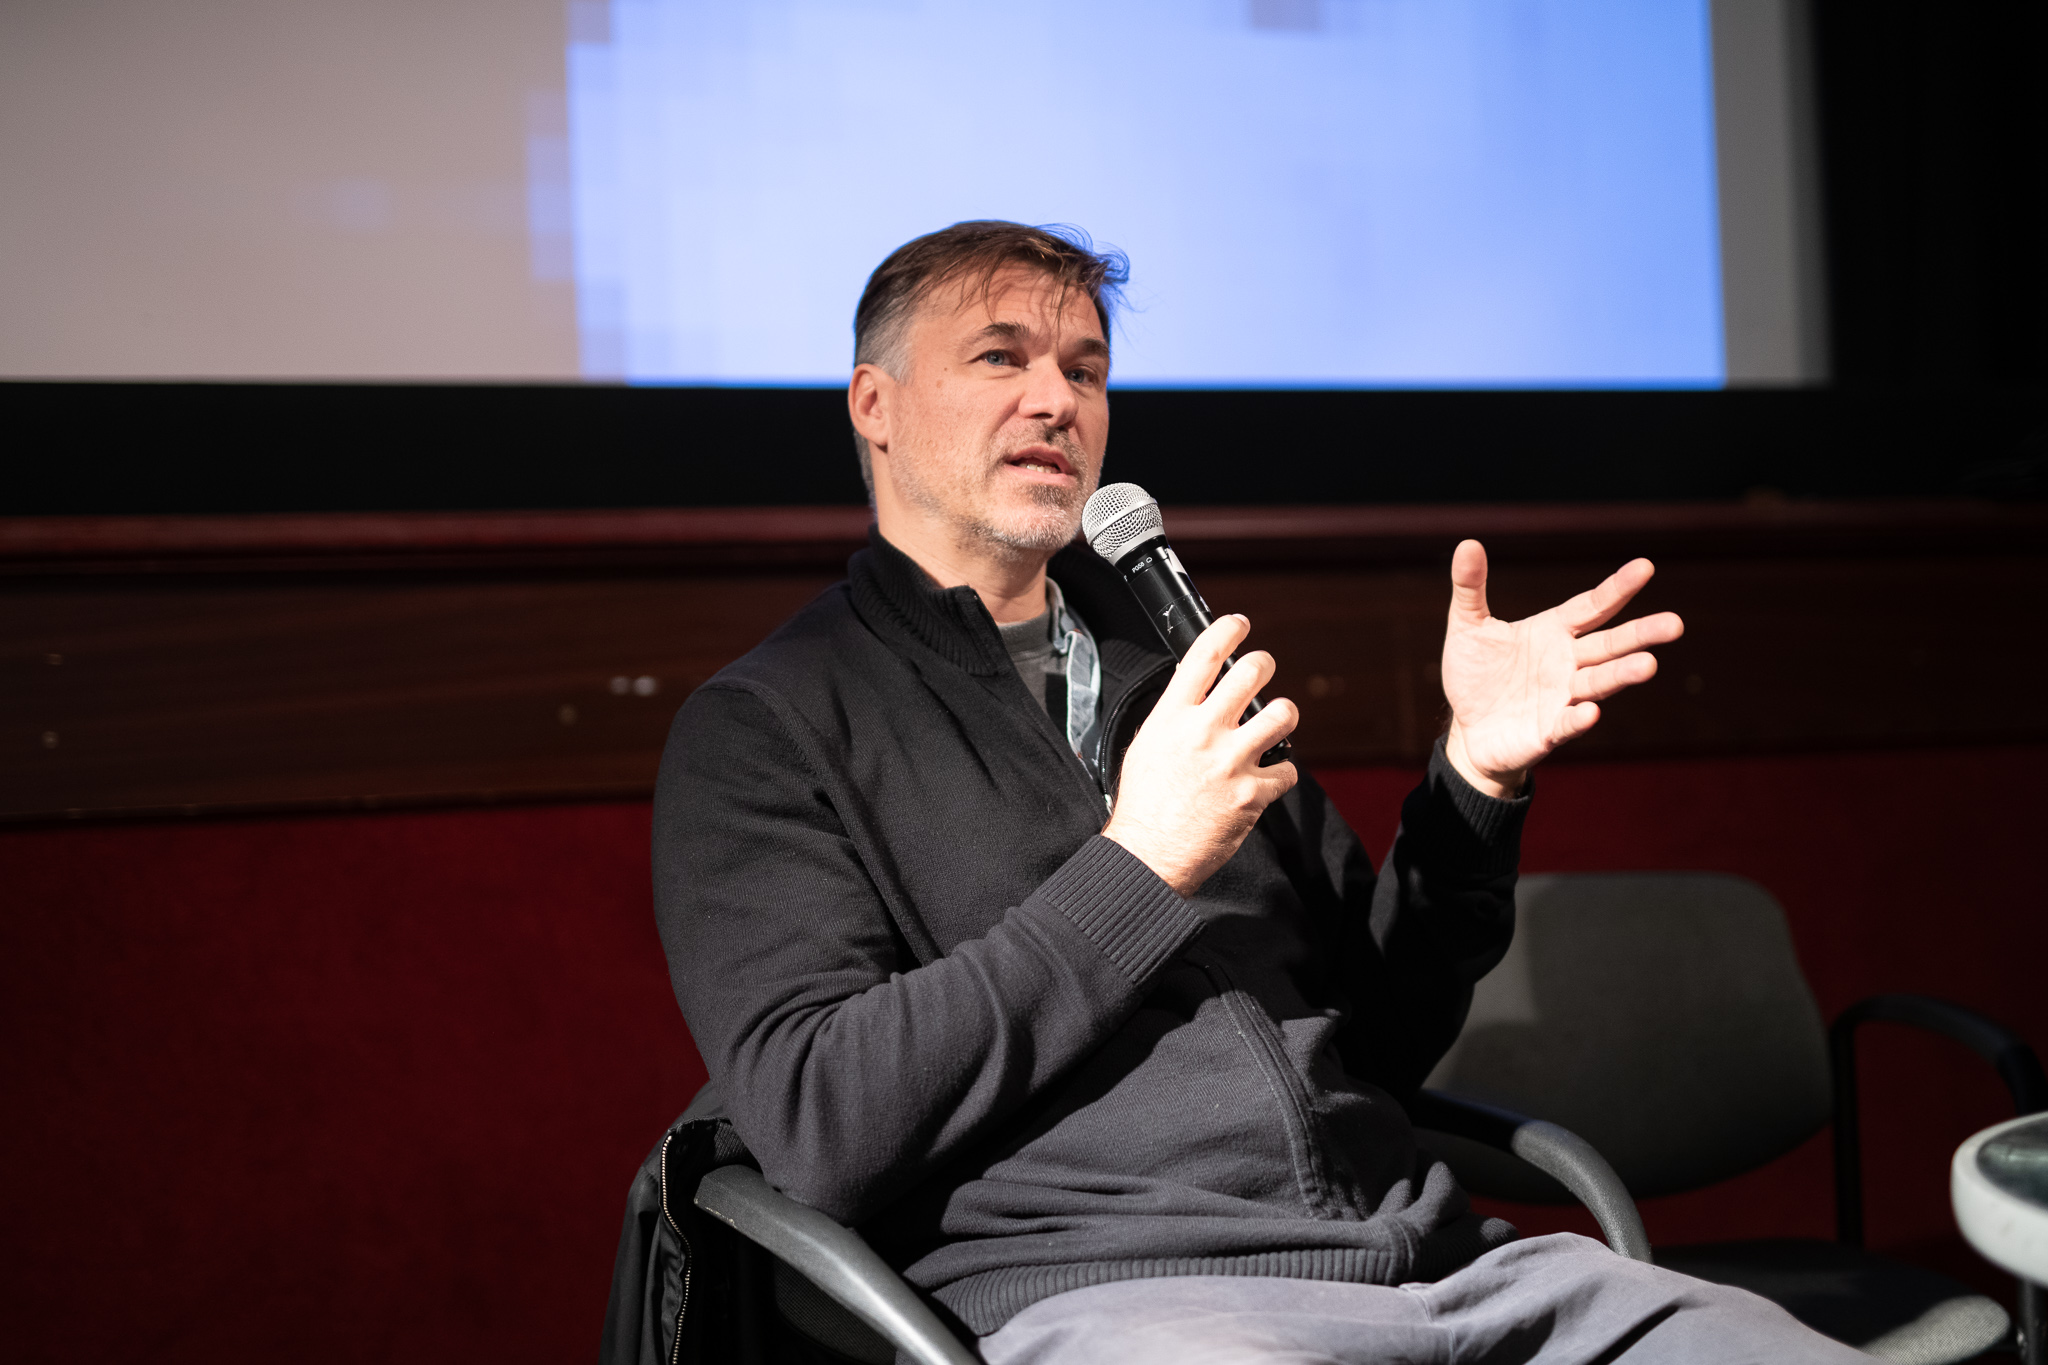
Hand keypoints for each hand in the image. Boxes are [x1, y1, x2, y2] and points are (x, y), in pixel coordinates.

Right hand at [1103, 615, 1299, 896]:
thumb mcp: (1145, 746)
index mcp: (1171, 718)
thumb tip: (1195, 695)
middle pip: (1252, 673)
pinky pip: (1287, 770)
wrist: (1148, 855)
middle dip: (1264, 664)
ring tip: (1275, 722)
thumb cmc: (1143, 806)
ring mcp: (1231, 762)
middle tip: (1263, 669)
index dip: (1227, 630)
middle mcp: (1203, 733)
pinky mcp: (1253, 793)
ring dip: (1282, 714)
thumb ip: (1173, 718)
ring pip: (1282, 714)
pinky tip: (1266, 779)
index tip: (1239, 624)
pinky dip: (1281, 774)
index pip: (1203, 656)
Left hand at [1439, 540, 1683, 797]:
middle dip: (1641, 635)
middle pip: (1610, 645)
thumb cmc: (1474, 675)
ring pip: (1599, 683)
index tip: (1646, 567)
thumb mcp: (1467, 627)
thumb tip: (1467, 543)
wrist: (1467, 731)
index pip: (1592, 606)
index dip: (1617, 588)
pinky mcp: (1549, 732)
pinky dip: (1579, 718)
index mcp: (1553, 632)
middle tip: (1676, 624)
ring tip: (1649, 666)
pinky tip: (1591, 712)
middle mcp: (1566, 663)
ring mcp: (1562, 698)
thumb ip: (1470, 588)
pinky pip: (1567, 724)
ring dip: (1622, 675)